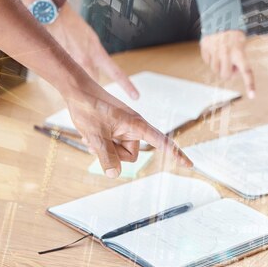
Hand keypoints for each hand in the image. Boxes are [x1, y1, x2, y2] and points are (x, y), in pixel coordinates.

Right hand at [50, 5, 139, 98]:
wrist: (52, 14)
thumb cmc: (71, 23)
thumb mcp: (90, 38)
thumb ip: (94, 53)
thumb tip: (95, 64)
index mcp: (97, 53)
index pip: (116, 73)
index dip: (127, 86)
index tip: (136, 96)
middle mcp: (85, 61)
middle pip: (94, 81)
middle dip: (92, 83)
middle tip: (87, 77)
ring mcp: (71, 64)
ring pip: (79, 79)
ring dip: (77, 76)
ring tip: (70, 61)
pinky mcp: (58, 64)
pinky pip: (64, 74)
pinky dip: (63, 70)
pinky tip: (59, 60)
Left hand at [64, 79, 192, 177]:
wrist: (78, 91)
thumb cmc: (88, 108)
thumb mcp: (95, 136)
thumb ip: (106, 157)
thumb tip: (115, 175)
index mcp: (137, 125)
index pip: (161, 142)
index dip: (175, 154)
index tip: (189, 165)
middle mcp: (135, 128)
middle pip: (131, 155)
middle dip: (114, 153)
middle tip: (98, 140)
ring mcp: (126, 129)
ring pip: (120, 152)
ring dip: (106, 148)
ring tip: (93, 135)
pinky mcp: (118, 130)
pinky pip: (114, 146)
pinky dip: (103, 144)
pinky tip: (91, 134)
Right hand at [200, 30, 254, 97]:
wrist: (221, 16)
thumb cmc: (234, 33)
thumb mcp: (242, 44)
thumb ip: (240, 60)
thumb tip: (235, 73)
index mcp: (239, 52)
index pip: (246, 71)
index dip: (250, 84)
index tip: (252, 95)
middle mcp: (227, 53)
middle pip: (225, 76)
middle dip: (228, 73)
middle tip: (231, 65)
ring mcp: (215, 50)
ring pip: (215, 70)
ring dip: (219, 66)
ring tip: (223, 56)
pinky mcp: (205, 47)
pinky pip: (206, 61)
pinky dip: (210, 59)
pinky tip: (214, 51)